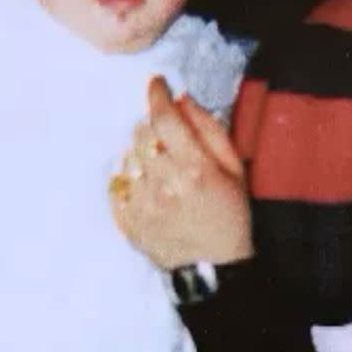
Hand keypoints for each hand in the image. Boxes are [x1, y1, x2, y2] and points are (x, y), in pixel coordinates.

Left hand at [109, 76, 253, 269]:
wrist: (215, 269)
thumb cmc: (229, 215)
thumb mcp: (234, 169)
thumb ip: (209, 130)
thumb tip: (181, 98)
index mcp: (194, 169)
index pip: (164, 118)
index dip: (156, 94)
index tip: (155, 83)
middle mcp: (164, 184)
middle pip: (140, 132)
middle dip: (152, 126)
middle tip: (168, 139)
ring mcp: (142, 204)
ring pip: (127, 155)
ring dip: (141, 153)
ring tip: (162, 170)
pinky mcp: (127, 220)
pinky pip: (117, 182)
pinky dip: (130, 178)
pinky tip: (149, 187)